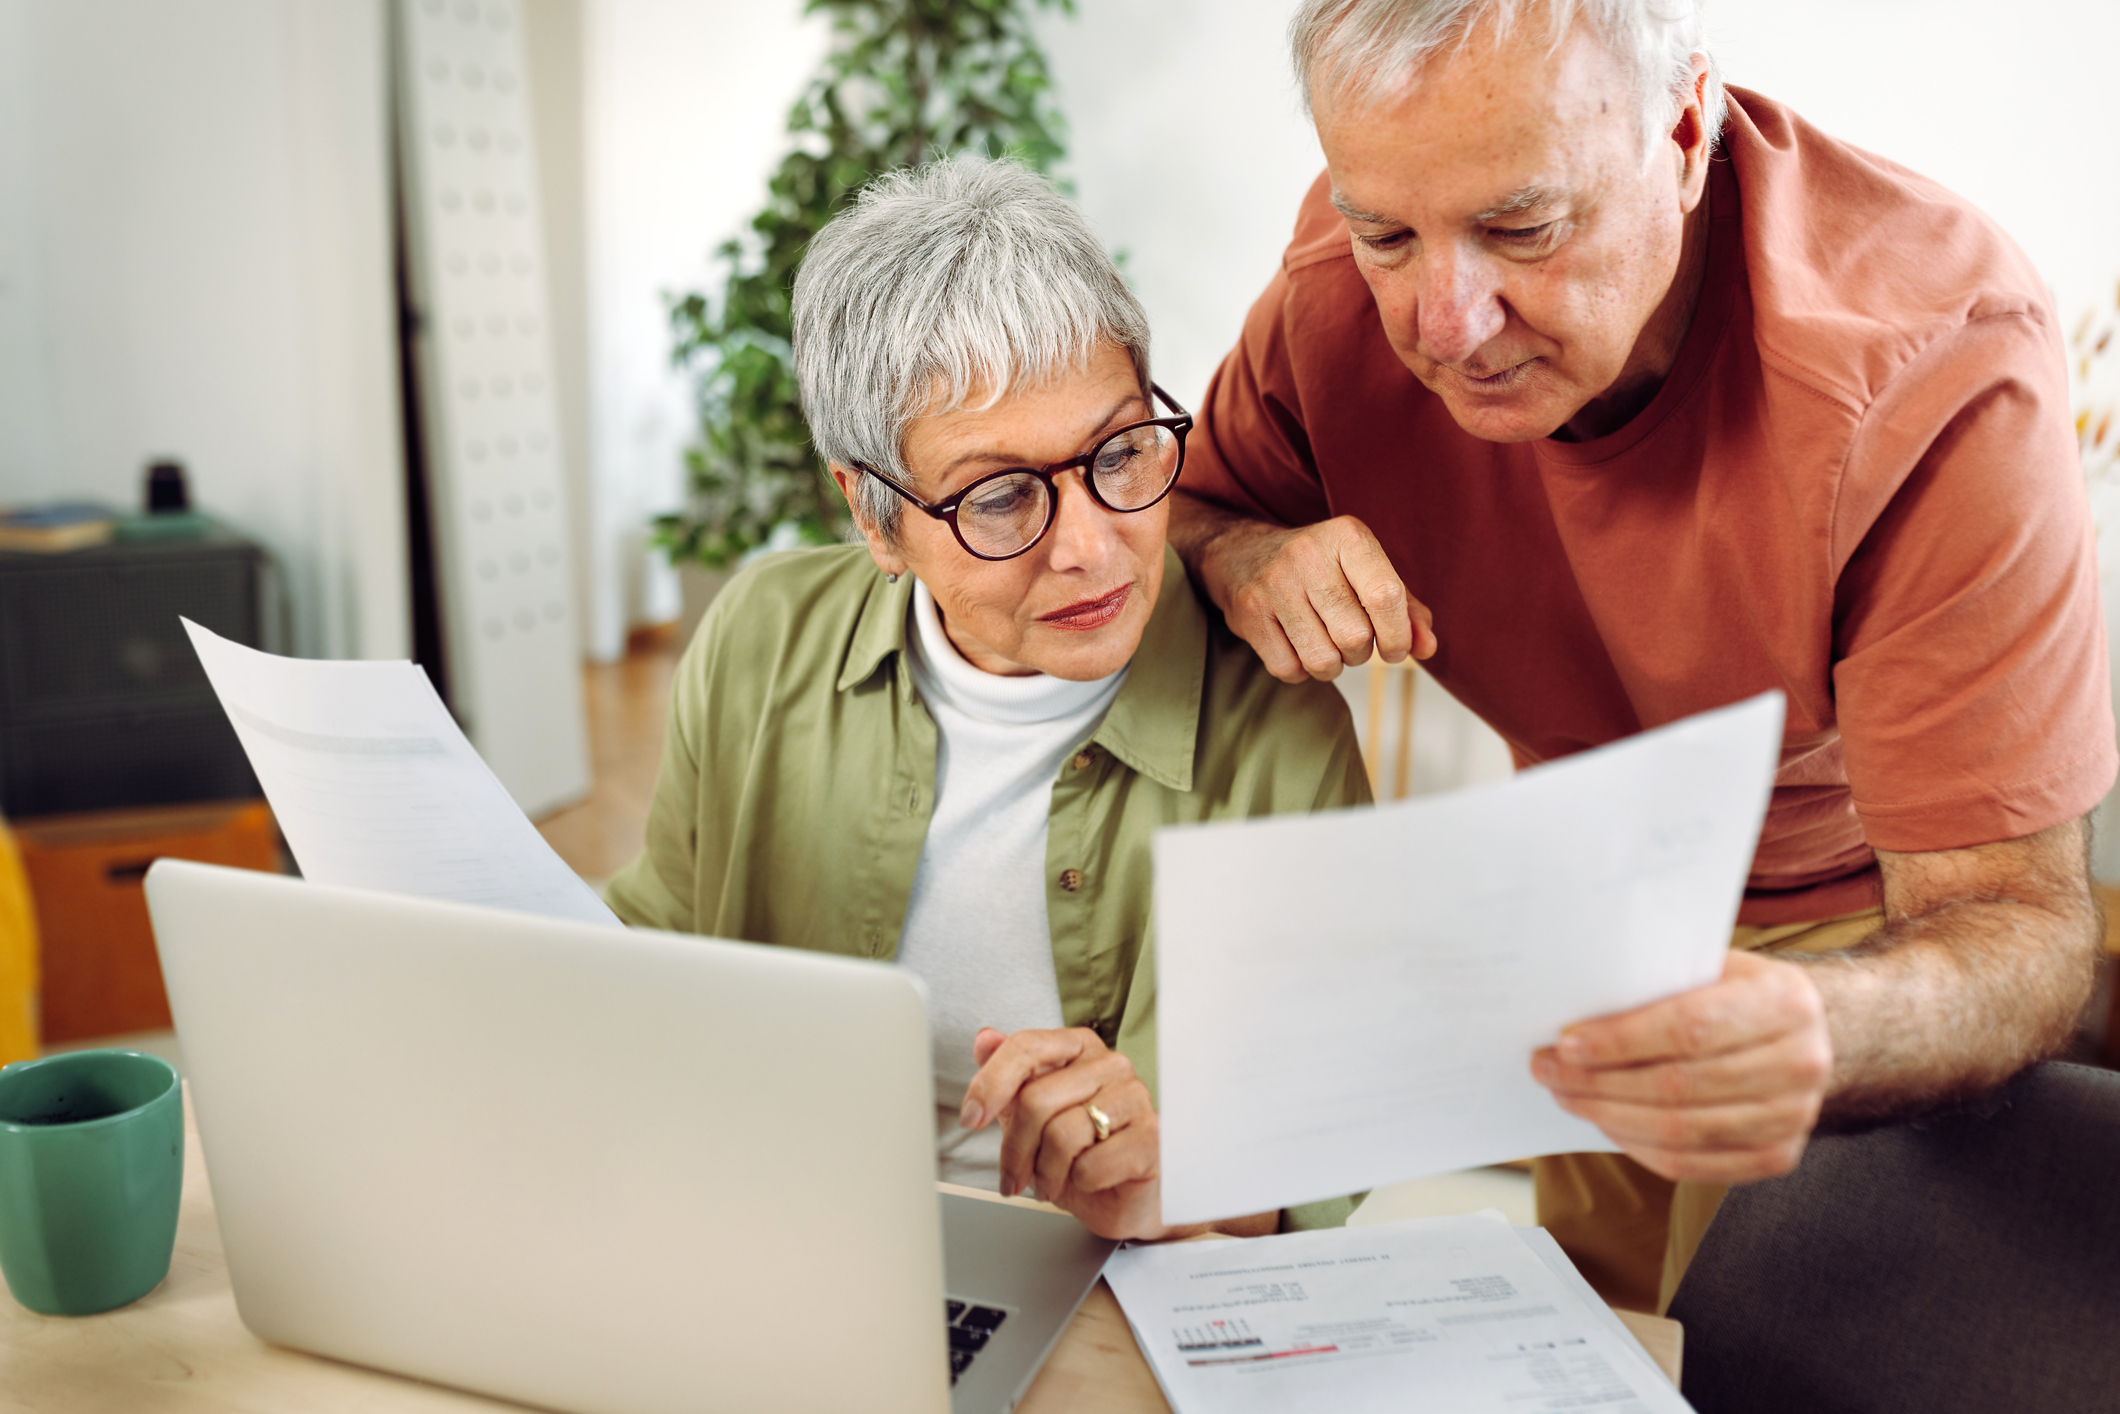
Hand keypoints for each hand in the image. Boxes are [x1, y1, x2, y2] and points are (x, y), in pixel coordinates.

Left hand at [957, 1026, 1178, 1240]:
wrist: (1124, 1198)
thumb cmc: (1081, 1153)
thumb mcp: (1032, 1116)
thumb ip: (1009, 1076)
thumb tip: (985, 1038)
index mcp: (1080, 1048)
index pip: (1026, 1047)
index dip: (990, 1083)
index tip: (971, 1117)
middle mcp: (1111, 1065)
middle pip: (1036, 1099)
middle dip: (1014, 1150)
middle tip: (1014, 1177)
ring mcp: (1135, 1098)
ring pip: (1061, 1134)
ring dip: (1045, 1173)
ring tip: (1051, 1183)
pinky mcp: (1151, 1138)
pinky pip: (1091, 1165)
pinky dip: (1078, 1184)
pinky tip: (1087, 1183)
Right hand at [1199, 512, 1436, 682]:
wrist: (1242, 553)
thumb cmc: (1322, 569)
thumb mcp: (1367, 573)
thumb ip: (1406, 609)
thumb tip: (1428, 648)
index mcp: (1347, 536)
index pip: (1386, 595)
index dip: (1398, 634)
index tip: (1395, 649)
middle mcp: (1308, 554)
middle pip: (1356, 636)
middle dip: (1361, 652)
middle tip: (1351, 640)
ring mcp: (1274, 583)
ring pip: (1323, 660)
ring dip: (1332, 666)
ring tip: (1325, 644)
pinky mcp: (1248, 612)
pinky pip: (1289, 669)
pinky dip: (1300, 670)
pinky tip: (1296, 646)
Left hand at [1530, 950, 1832, 1183]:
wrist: (1807, 1034)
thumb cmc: (1741, 993)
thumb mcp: (1715, 966)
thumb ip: (1662, 981)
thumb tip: (1577, 1007)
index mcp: (1786, 1001)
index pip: (1689, 1027)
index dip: (1621, 1040)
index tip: (1567, 1043)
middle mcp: (1801, 1062)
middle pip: (1678, 1085)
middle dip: (1600, 1082)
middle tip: (1550, 1071)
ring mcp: (1794, 1116)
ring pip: (1680, 1131)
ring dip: (1610, 1116)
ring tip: (1569, 1095)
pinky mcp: (1778, 1156)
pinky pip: (1692, 1164)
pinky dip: (1638, 1147)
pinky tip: (1607, 1123)